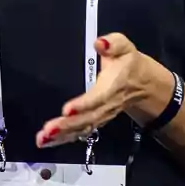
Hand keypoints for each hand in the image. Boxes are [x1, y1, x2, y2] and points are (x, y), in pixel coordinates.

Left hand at [35, 32, 166, 147]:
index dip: (84, 105)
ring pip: (83, 128)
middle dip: (68, 125)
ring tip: (43, 138)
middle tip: (48, 129)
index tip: (67, 110)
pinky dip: (63, 139)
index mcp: (114, 85)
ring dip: (63, 135)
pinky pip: (80, 133)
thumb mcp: (125, 47)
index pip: (99, 97)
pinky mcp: (95, 121)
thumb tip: (100, 43)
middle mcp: (107, 104)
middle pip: (88, 118)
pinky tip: (47, 142)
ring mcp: (101, 116)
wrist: (141, 83)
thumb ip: (114, 43)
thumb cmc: (127, 62)